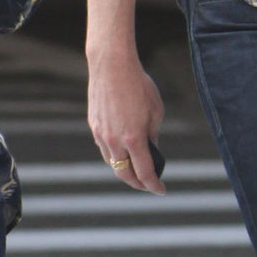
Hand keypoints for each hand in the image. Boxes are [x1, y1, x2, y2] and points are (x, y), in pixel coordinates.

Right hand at [88, 49, 165, 194]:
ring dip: (125, 170)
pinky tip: (123, 151)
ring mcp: (101, 135)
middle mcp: (115, 141)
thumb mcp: (155, 111)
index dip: (154, 186)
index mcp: (134, 139)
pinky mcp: (94, 127)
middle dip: (138, 184)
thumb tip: (151, 151)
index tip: (161, 190)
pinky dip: (116, 155)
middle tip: (149, 184)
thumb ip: (153, 135)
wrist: (111, 66)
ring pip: (113, 163)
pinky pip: (105, 149)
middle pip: (125, 175)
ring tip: (137, 168)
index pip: (145, 173)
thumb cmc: (138, 85)